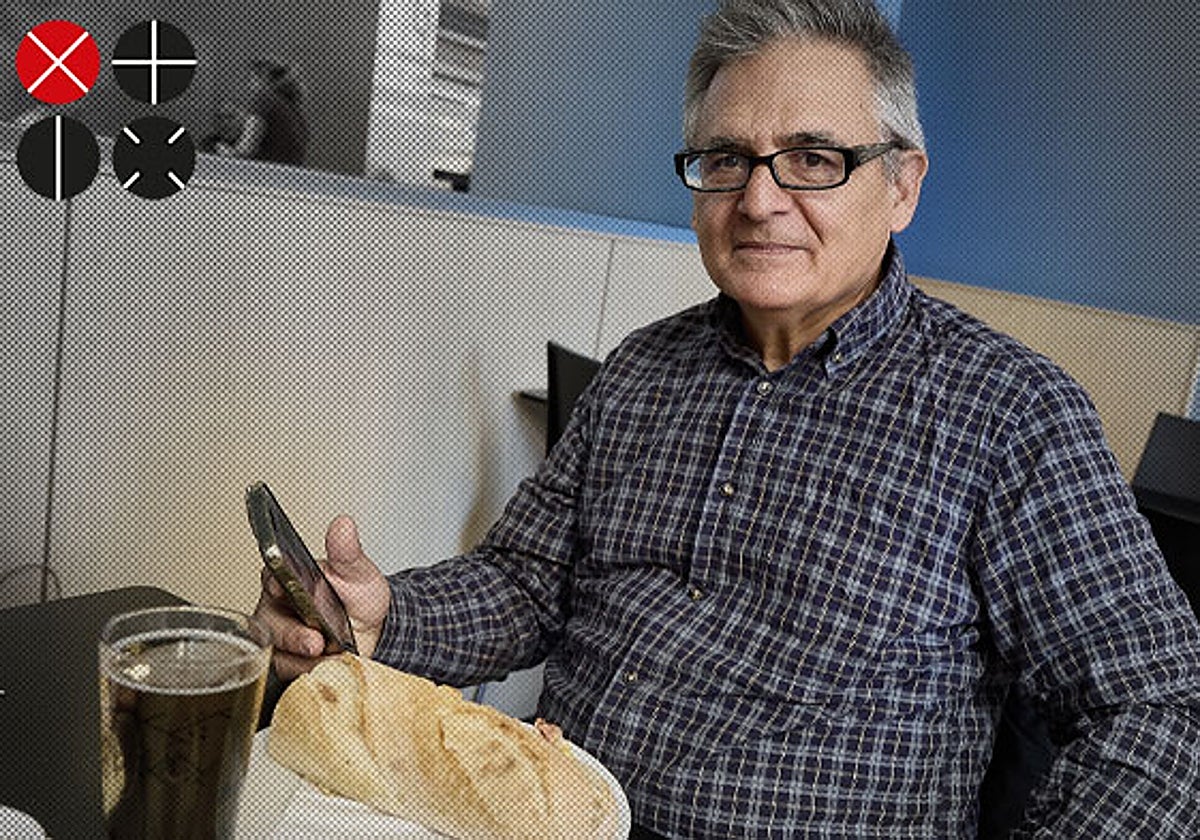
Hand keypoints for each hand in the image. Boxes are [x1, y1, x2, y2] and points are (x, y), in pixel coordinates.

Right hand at [254, 515, 390, 679]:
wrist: (375, 633)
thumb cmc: (358, 600)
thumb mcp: (359, 574)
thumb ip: (348, 553)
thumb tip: (343, 524)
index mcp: (288, 578)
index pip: (271, 576)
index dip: (276, 586)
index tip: (283, 590)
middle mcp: (277, 607)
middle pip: (270, 622)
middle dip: (293, 634)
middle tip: (316, 642)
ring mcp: (279, 637)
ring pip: (278, 651)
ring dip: (306, 658)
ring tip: (333, 655)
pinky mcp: (287, 663)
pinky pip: (289, 672)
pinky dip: (311, 671)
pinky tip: (329, 666)